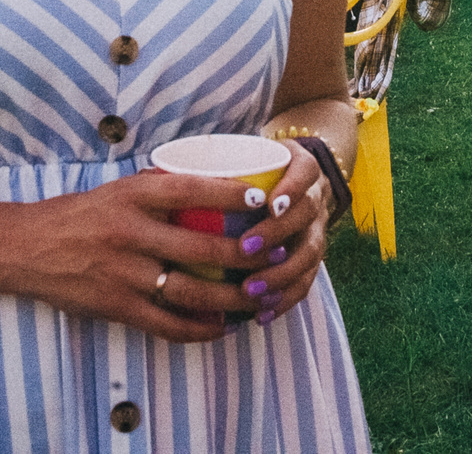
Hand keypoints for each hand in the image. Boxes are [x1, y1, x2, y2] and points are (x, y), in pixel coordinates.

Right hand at [5, 171, 281, 343]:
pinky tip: (221, 326)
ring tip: (259, 297)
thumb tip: (206, 180)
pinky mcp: (117, 306)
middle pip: (201, 246)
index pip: (190, 188)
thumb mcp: (115, 190)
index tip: (261, 197)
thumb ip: (156, 188)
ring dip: (231, 298)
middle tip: (274, 254)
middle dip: (245, 254)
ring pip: (191, 290)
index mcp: (131, 196)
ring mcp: (124, 272)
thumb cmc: (78, 215)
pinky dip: (199, 328)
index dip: (229, 193)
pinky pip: (167, 323)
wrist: (26, 248)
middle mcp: (130, 232)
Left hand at [217, 143, 332, 326]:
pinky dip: (284, 300)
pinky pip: (306, 283)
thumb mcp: (242, 157)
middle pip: (307, 215)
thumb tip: (154, 171)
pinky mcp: (311, 260)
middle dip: (277, 233)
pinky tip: (261, 314)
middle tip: (245, 248)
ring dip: (280, 274)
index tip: (268, 202)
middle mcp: (315, 198)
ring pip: (310, 255)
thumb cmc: (252, 171)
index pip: (305, 172)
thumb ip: (214, 163)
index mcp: (301, 168)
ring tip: (250, 290)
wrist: (292, 183)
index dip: (291, 188)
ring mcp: (317, 230)